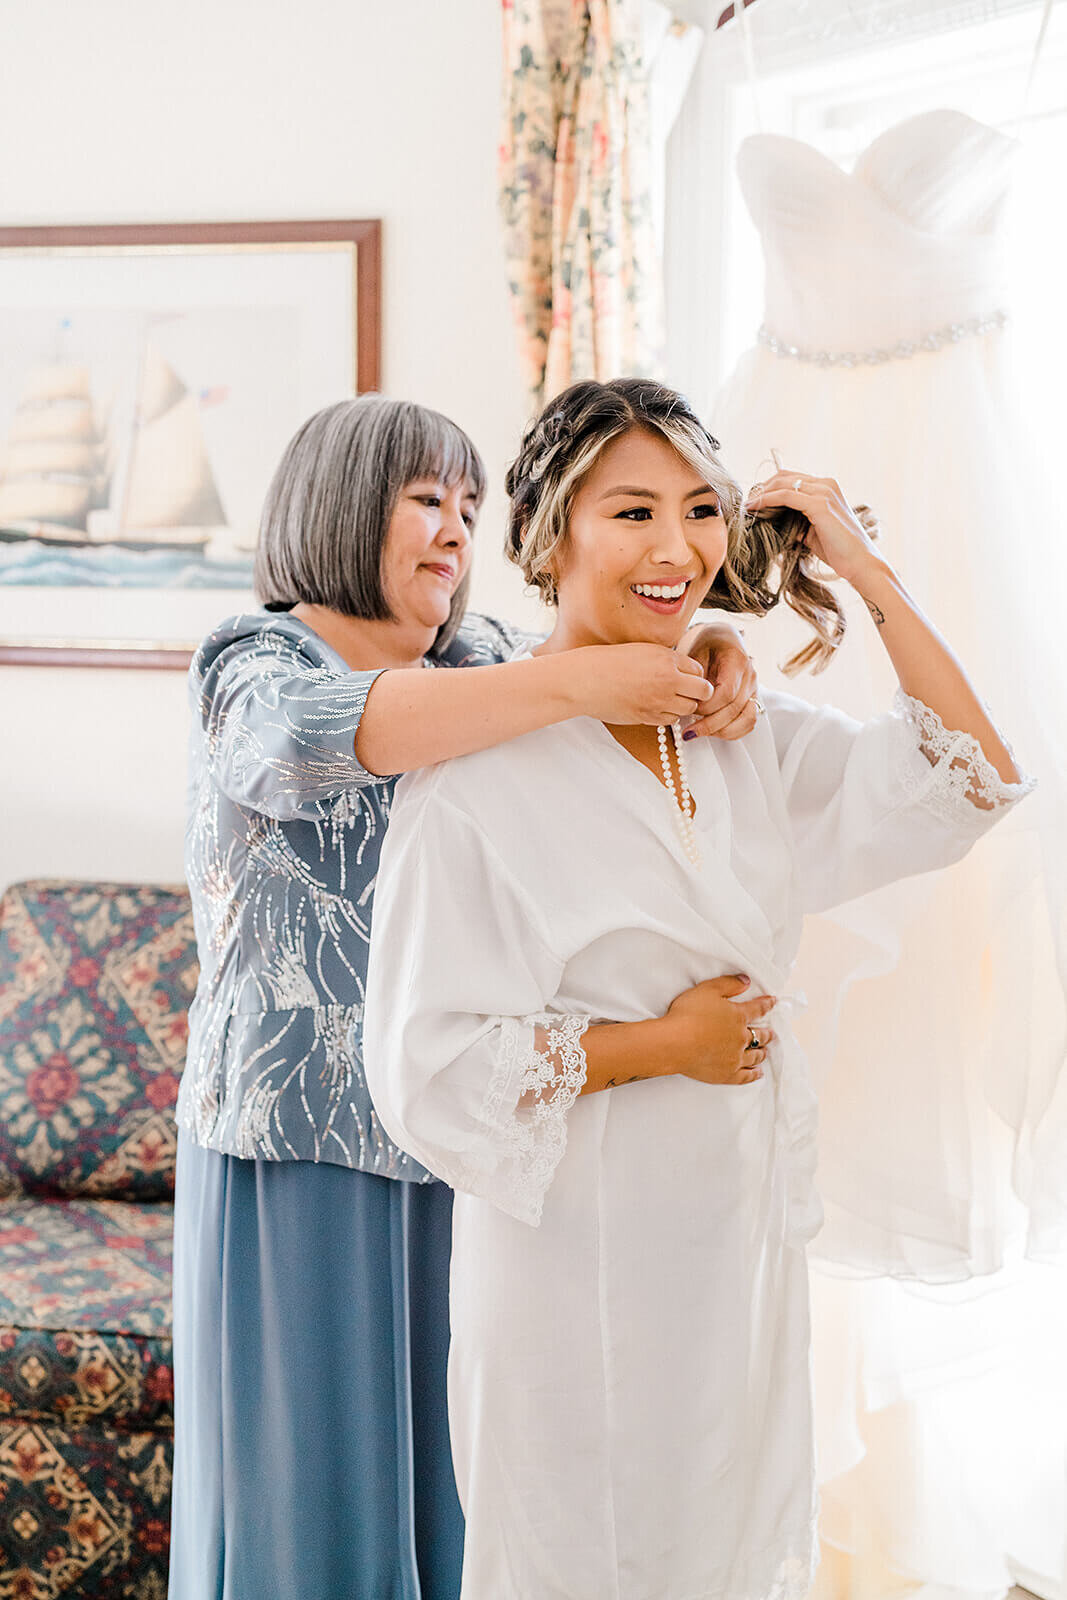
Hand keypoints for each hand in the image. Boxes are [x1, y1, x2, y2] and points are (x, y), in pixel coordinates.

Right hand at [569, 643, 714, 726]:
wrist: (585, 680)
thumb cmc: (609, 662)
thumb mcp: (642, 650)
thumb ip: (666, 660)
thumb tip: (685, 671)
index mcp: (666, 658)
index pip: (699, 670)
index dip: (693, 675)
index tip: (684, 677)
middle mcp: (667, 679)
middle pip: (703, 691)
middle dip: (698, 693)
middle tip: (686, 692)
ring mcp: (659, 700)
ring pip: (689, 709)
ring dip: (683, 705)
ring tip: (667, 699)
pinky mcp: (648, 717)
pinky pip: (671, 720)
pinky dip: (668, 715)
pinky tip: (655, 707)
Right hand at [660, 974, 775, 1085]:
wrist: (675, 1043)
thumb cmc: (688, 1014)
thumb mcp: (708, 989)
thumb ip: (729, 984)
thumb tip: (746, 981)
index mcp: (738, 1016)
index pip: (757, 1009)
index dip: (767, 1004)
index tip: (773, 1002)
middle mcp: (741, 1038)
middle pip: (760, 1035)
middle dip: (767, 1033)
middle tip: (772, 1033)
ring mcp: (735, 1058)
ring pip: (755, 1056)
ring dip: (762, 1052)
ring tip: (765, 1051)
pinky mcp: (726, 1074)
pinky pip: (745, 1076)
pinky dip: (754, 1074)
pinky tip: (757, 1072)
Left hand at [680, 621, 758, 740]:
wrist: (722, 639)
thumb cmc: (706, 645)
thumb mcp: (695, 653)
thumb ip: (694, 677)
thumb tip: (688, 702)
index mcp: (737, 661)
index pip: (727, 693)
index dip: (708, 707)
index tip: (690, 709)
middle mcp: (750, 676)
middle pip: (735, 709)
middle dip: (710, 724)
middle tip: (689, 731)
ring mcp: (754, 689)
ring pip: (746, 720)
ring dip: (722, 731)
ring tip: (701, 732)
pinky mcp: (752, 699)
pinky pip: (748, 722)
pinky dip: (732, 732)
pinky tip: (713, 731)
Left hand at [746, 471, 882, 586]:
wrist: (861, 563)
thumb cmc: (839, 551)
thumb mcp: (812, 531)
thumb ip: (796, 520)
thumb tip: (773, 520)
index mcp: (827, 487)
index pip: (791, 478)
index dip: (769, 487)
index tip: (753, 501)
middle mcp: (826, 484)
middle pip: (783, 476)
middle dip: (761, 488)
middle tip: (746, 504)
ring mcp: (824, 492)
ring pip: (782, 483)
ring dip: (761, 493)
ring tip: (746, 507)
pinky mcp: (819, 504)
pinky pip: (785, 496)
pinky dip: (766, 500)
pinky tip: (753, 508)